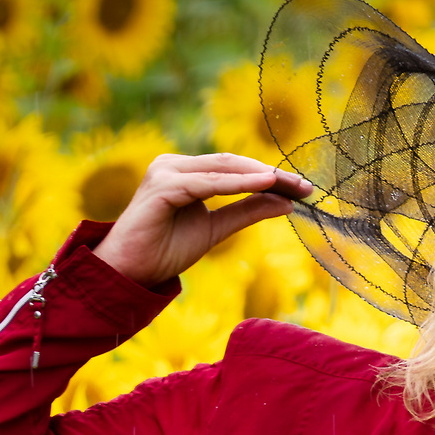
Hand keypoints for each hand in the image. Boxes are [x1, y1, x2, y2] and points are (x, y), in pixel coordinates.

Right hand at [92, 153, 312, 287]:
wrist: (129, 271)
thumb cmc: (165, 250)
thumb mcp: (217, 230)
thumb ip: (247, 212)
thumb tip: (285, 202)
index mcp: (187, 172)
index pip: (236, 168)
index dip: (271, 176)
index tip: (303, 188)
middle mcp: (175, 164)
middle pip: (233, 163)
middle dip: (272, 174)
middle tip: (305, 186)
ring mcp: (166, 171)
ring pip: (223, 168)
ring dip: (260, 176)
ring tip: (289, 184)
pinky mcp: (162, 186)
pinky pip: (207, 182)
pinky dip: (237, 183)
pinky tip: (263, 184)